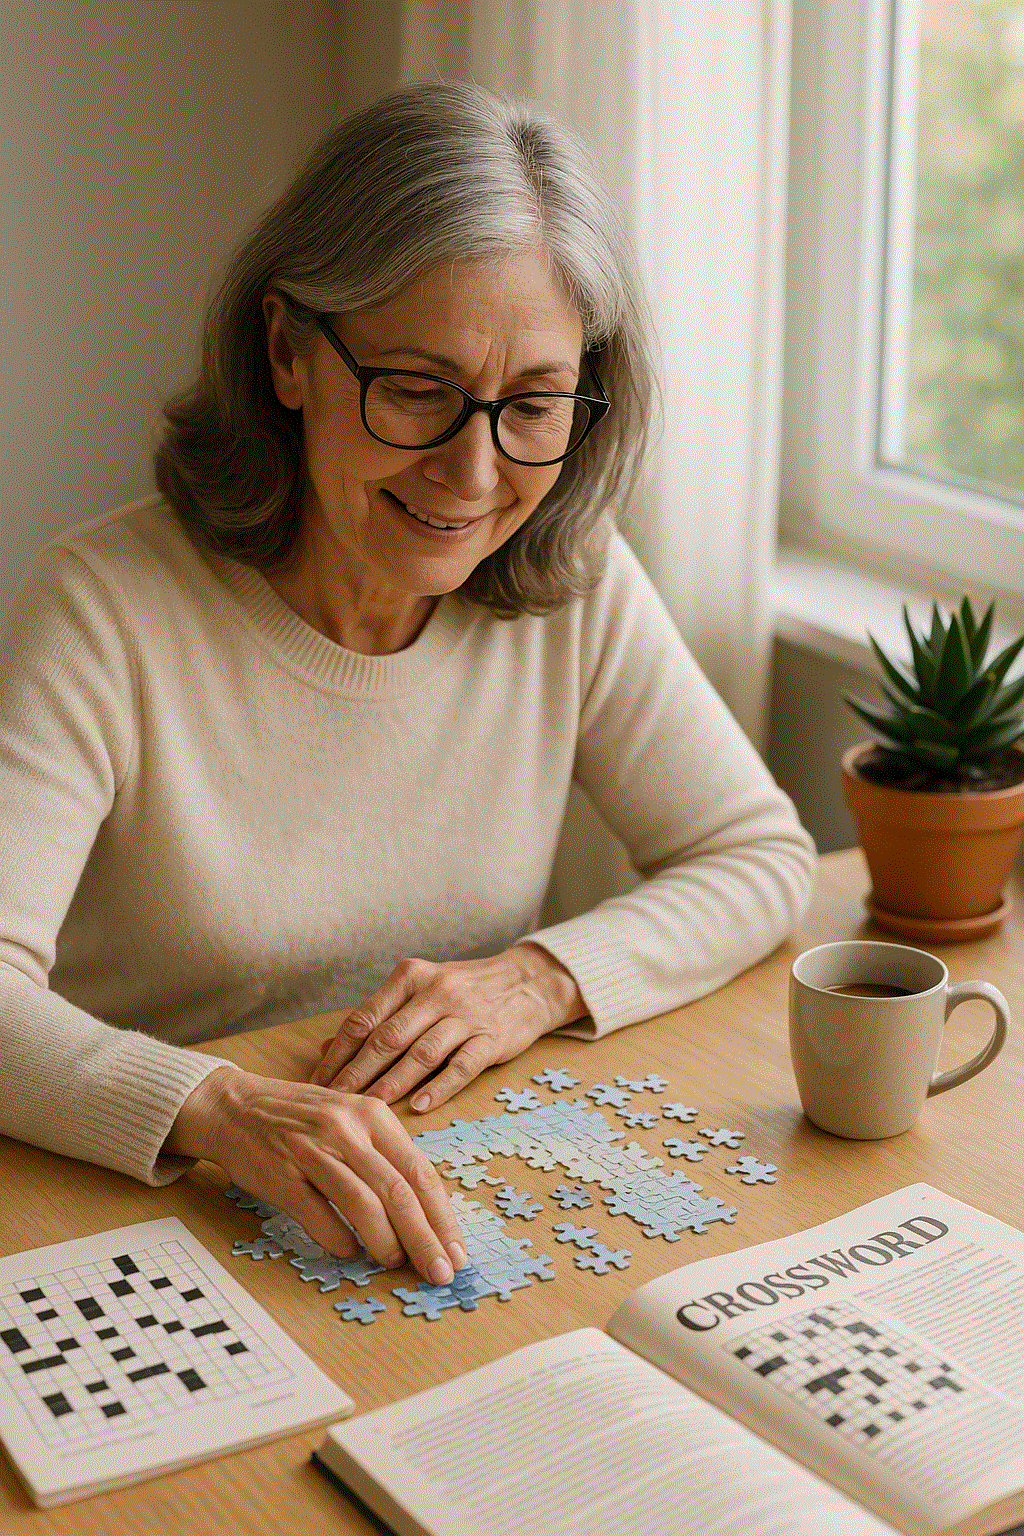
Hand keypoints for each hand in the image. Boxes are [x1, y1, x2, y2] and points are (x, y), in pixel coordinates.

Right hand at [164, 1066, 465, 1284]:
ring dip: (386, 1242)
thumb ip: (384, 1157)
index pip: (420, 1172)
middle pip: (398, 1192)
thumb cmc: (299, 1119)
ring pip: (363, 1203)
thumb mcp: (350, 1121)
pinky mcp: (282, 1174)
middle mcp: (347, 1129)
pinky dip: (339, 1240)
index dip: (442, 1217)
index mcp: (372, 1115)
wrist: (233, 1107)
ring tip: (395, 1264)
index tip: (455, 1251)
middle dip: (424, 1238)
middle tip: (439, 1273)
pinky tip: (348, 1252)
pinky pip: (319, 1215)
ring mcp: (313, 1151)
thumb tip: (424, 1213)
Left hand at [309, 942, 586, 1111]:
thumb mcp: (418, 991)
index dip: (339, 1054)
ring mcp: (466, 1015)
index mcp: (410, 977)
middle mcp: (436, 992)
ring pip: (421, 1053)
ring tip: (369, 1109)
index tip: (317, 1082)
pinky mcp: (492, 1037)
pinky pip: (462, 1064)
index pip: (365, 1018)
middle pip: (388, 1038)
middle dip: (357, 1074)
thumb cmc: (462, 990)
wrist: (527, 982)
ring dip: (392, 1083)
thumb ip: (376, 1017)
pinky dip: (440, 1086)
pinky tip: (421, 1106)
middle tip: (334, 1103)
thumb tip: (326, 1047)